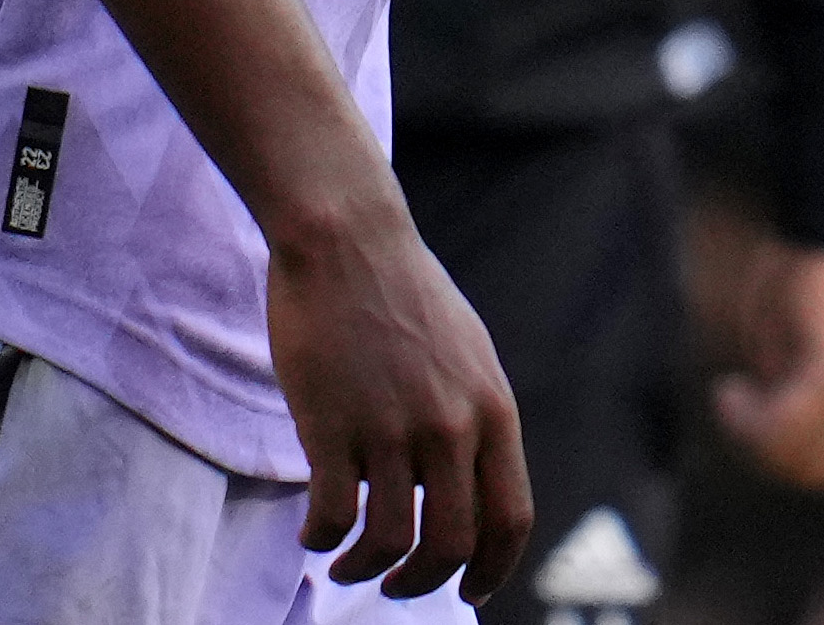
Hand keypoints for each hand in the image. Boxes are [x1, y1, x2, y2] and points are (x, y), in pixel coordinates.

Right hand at [267, 191, 534, 604]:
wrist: (345, 234)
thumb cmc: (401, 289)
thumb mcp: (467, 353)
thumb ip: (474, 418)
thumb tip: (468, 483)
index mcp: (492, 409)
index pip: (510, 519)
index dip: (494, 569)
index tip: (470, 590)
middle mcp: (450, 425)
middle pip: (453, 544)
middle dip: (424, 580)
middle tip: (398, 584)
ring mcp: (391, 426)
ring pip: (392, 539)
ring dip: (367, 569)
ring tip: (346, 564)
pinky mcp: (332, 422)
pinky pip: (335, 513)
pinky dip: (323, 538)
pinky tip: (313, 533)